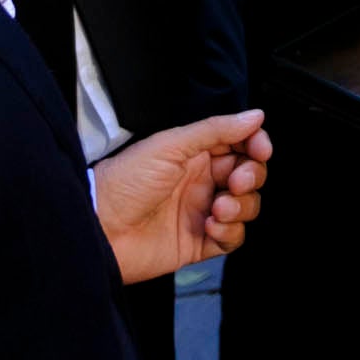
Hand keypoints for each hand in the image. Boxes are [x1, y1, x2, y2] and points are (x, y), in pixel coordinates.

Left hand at [93, 110, 271, 282]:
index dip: (256, 146)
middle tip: (235, 181)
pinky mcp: (199, 243)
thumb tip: (256, 116)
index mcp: (195, 154)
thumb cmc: (125, 181)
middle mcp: (202, 182)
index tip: (261, 150)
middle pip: (249, 176)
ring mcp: (201, 212)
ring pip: (246, 207)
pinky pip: (232, 238)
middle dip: (251, 177)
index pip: (240, 146)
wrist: (98, 226)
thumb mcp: (171, 145)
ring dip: (241, 206)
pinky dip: (230, 232)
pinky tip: (211, 226)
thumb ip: (216, 130)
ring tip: (217, 208)